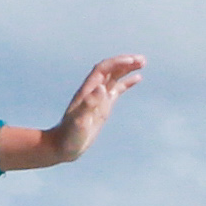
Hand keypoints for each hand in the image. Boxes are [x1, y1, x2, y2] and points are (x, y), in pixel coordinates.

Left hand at [18, 54, 142, 168]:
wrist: (63, 146)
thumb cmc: (69, 135)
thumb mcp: (79, 121)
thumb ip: (89, 105)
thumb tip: (102, 87)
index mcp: (87, 91)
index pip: (103, 69)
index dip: (117, 63)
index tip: (132, 61)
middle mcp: (93, 91)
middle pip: (110, 70)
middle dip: (125, 62)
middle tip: (142, 60)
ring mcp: (99, 98)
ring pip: (114, 78)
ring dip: (127, 69)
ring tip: (143, 63)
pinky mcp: (103, 107)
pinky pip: (116, 90)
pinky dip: (127, 83)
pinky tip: (138, 78)